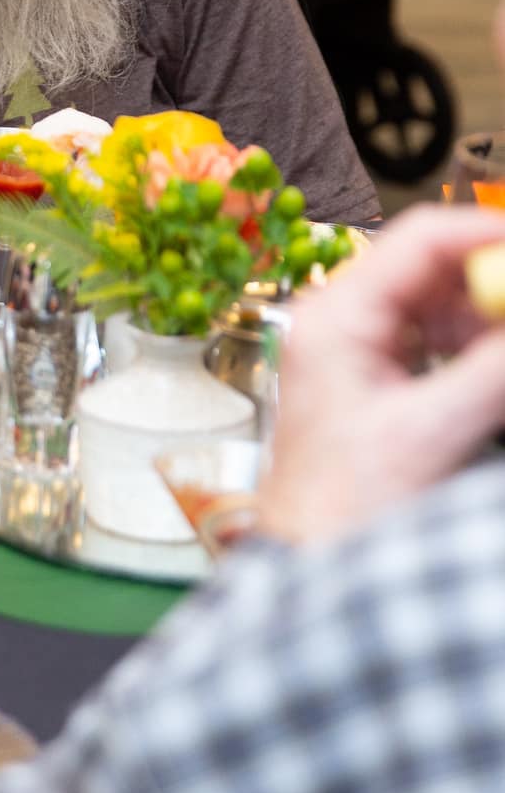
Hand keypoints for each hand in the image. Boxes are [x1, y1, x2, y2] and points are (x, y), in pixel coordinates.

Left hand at [257, 205, 504, 545]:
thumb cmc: (341, 505)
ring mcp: (359, 347)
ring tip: (504, 352)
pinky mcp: (377, 378)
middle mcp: (343, 319)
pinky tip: (497, 372)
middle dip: (495, 283)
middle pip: (436, 268)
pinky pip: (440, 342)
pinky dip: (480, 350)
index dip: (488, 234)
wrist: (307, 558)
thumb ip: (493, 373)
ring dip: (491, 321)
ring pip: (444, 306)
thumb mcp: (427, 434)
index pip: (421, 241)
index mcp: (336, 317)